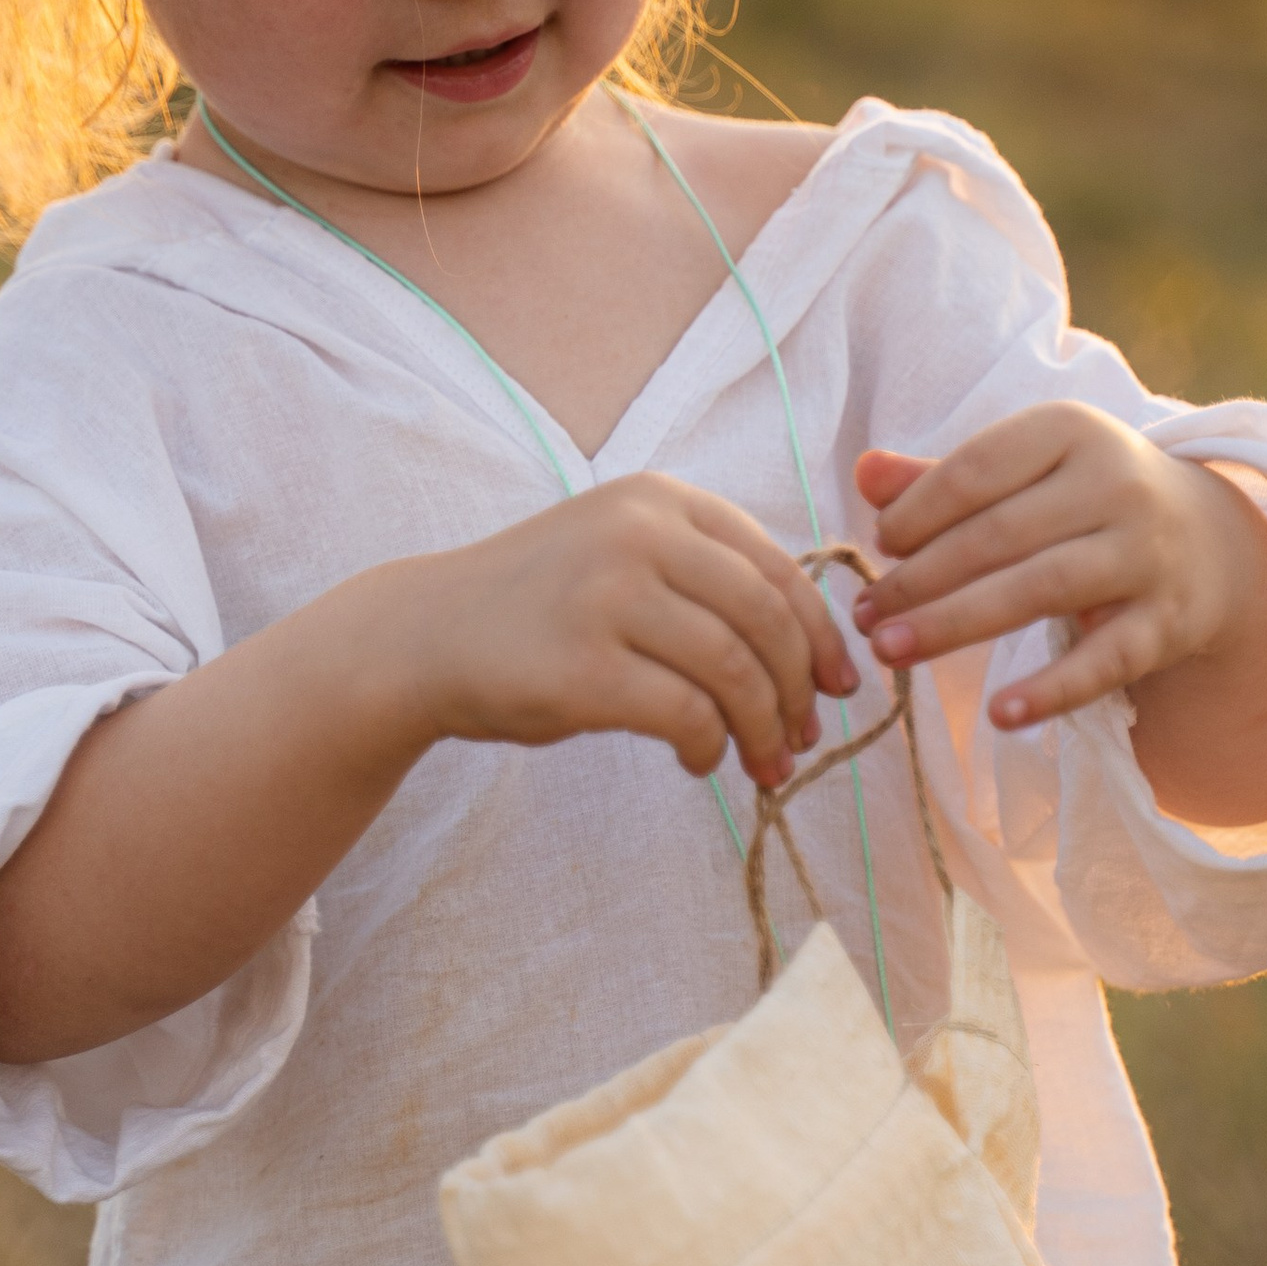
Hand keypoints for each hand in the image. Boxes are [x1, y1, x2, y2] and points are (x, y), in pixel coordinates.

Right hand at [381, 475, 860, 787]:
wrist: (427, 635)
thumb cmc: (542, 606)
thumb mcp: (623, 552)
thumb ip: (705, 575)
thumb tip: (814, 648)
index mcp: (659, 500)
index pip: (777, 567)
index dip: (821, 635)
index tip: (839, 686)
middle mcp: (637, 534)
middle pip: (766, 620)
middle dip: (799, 690)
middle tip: (802, 739)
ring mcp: (607, 597)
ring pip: (734, 670)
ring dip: (763, 729)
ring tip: (764, 765)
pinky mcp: (582, 668)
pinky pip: (686, 715)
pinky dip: (710, 747)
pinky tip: (701, 763)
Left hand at [846, 410, 1266, 827]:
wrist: (1212, 543)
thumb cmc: (1088, 503)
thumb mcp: (1028, 473)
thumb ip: (945, 478)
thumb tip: (864, 472)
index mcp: (1070, 431)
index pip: (977, 470)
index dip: (917, 512)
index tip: (878, 547)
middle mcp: (1115, 483)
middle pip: (999, 535)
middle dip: (920, 580)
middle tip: (865, 618)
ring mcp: (1146, 553)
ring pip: (1040, 589)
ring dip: (955, 624)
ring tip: (891, 652)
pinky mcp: (1168, 621)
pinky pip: (1104, 660)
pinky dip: (1051, 689)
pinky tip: (999, 715)